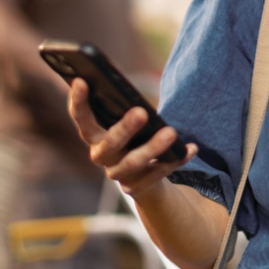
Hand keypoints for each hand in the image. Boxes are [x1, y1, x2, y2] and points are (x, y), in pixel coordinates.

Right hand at [67, 78, 194, 197]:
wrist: (141, 175)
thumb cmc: (132, 135)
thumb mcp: (123, 120)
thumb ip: (122, 107)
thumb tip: (135, 94)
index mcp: (93, 134)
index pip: (80, 117)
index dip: (78, 101)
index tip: (81, 80)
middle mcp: (101, 155)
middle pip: (109, 144)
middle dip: (124, 128)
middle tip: (141, 112)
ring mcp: (117, 174)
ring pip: (134, 162)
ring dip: (153, 147)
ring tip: (171, 132)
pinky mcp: (136, 187)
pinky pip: (158, 173)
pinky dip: (176, 160)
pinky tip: (191, 148)